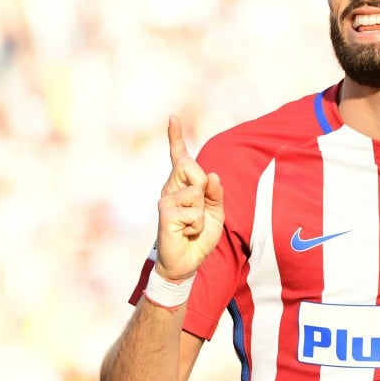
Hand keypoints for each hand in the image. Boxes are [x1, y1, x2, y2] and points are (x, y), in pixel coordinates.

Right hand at [155, 115, 224, 282]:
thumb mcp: (215, 213)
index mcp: (183, 185)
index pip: (179, 157)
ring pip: (197, 193)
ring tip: (191, 227)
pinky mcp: (164, 212)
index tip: (173, 117)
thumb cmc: (199, 236)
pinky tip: (185, 233)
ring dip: (202, 215)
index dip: (176, 137)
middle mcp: (171, 187)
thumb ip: (215, 194)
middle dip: (204, 188)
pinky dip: (197, 226)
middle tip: (198, 212)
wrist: (186, 263)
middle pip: (192, 167)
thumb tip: (212, 175)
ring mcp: (165, 199)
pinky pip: (194, 212)